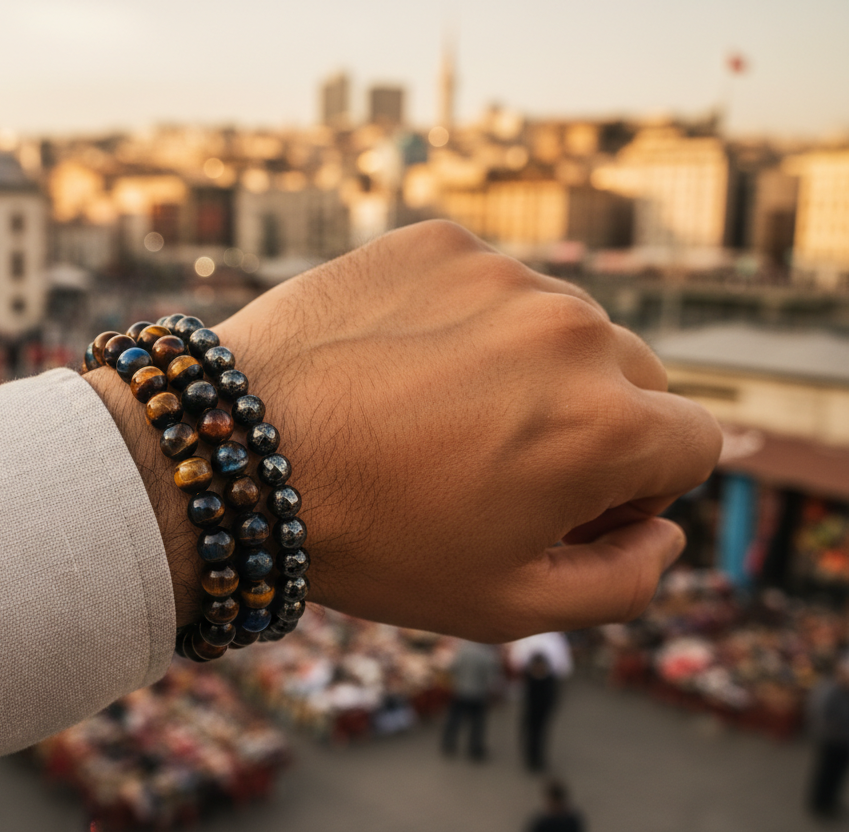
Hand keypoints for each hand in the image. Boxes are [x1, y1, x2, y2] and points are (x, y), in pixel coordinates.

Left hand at [91, 221, 721, 641]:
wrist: (234, 458)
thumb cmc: (370, 541)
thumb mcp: (507, 606)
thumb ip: (624, 583)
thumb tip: (666, 532)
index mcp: (606, 425)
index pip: (692, 445)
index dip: (638, 490)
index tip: (566, 505)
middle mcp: (571, 331)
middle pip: (635, 378)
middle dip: (592, 424)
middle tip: (499, 467)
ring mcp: (501, 276)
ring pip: (560, 325)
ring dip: (528, 368)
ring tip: (438, 416)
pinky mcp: (436, 243)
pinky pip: (488, 285)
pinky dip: (465, 323)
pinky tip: (402, 368)